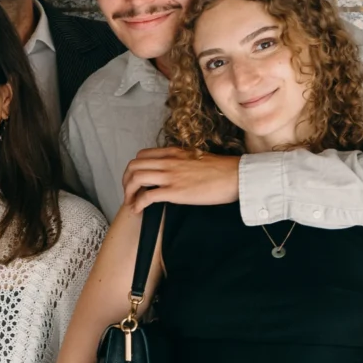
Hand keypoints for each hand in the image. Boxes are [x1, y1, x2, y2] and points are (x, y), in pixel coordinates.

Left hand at [123, 146, 240, 211]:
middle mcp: (168, 161)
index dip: (133, 169)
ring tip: (132, 203)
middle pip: (133, 166)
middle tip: (129, 193)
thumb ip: (179, 162)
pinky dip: (137, 204)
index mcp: (173, 153)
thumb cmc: (221, 170)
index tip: (135, 180)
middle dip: (126, 181)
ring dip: (129, 193)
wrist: (236, 176)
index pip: (141, 155)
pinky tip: (138, 210)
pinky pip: (146, 196)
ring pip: (136, 178)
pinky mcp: (174, 191)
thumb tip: (170, 172)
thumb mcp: (195, 158)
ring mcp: (170, 176)